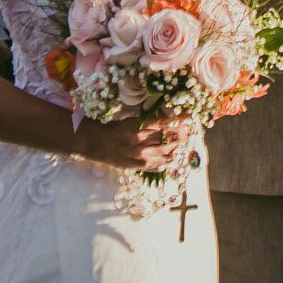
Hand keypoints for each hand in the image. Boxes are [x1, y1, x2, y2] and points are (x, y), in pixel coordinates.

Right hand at [74, 114, 195, 174]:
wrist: (93, 142)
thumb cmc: (110, 126)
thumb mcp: (128, 118)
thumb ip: (146, 119)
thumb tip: (164, 117)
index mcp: (137, 126)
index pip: (164, 124)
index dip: (179, 121)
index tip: (189, 118)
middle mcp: (140, 142)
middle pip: (167, 139)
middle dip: (180, 135)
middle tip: (186, 131)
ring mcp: (138, 156)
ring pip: (165, 153)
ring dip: (175, 148)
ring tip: (180, 143)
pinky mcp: (136, 166)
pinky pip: (156, 165)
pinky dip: (165, 160)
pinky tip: (170, 156)